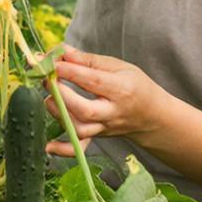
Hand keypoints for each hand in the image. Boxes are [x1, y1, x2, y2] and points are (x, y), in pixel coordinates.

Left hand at [43, 46, 166, 155]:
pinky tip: (49, 146)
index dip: (70, 71)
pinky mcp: (98, 137)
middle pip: (86, 110)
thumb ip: (89, 60)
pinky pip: (81, 148)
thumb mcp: (119, 66)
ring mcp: (105, 127)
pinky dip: (63, 149)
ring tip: (50, 98)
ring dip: (59, 114)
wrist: (152, 114)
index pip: (93, 81)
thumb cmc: (135, 86)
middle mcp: (113, 112)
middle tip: (49, 80)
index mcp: (122, 89)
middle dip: (62, 95)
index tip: (52, 62)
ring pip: (80, 129)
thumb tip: (63, 52)